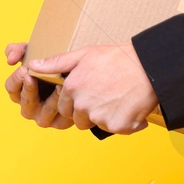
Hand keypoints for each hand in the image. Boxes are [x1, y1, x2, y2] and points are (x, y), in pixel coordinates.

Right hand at [3, 42, 72, 128]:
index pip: (11, 87)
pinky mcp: (60, 122)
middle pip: (24, 101)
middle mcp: (30, 106)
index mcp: (20, 90)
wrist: (80, 72)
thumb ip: (18, 50)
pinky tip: (68, 94)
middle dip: (29, 89)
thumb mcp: (35, 51)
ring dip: (50, 99)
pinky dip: (62, 107)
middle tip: (35, 77)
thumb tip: (10, 60)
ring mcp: (44, 116)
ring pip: (42, 113)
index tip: (24, 69)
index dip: (16, 79)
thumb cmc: (52, 63)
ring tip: (58, 85)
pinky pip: (59, 118)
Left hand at [27, 41, 158, 134]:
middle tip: (108, 94)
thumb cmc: (120, 57)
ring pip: (97, 124)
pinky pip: (116, 129)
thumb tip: (32, 66)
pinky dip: (125, 122)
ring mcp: (100, 116)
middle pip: (79, 119)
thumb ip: (57, 62)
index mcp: (72, 88)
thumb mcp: (85, 53)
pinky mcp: (117, 125)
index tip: (93, 90)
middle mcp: (82, 104)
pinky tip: (131, 106)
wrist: (150, 65)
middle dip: (89, 110)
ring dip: (106, 116)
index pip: (64, 106)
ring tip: (119, 98)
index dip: (77, 100)